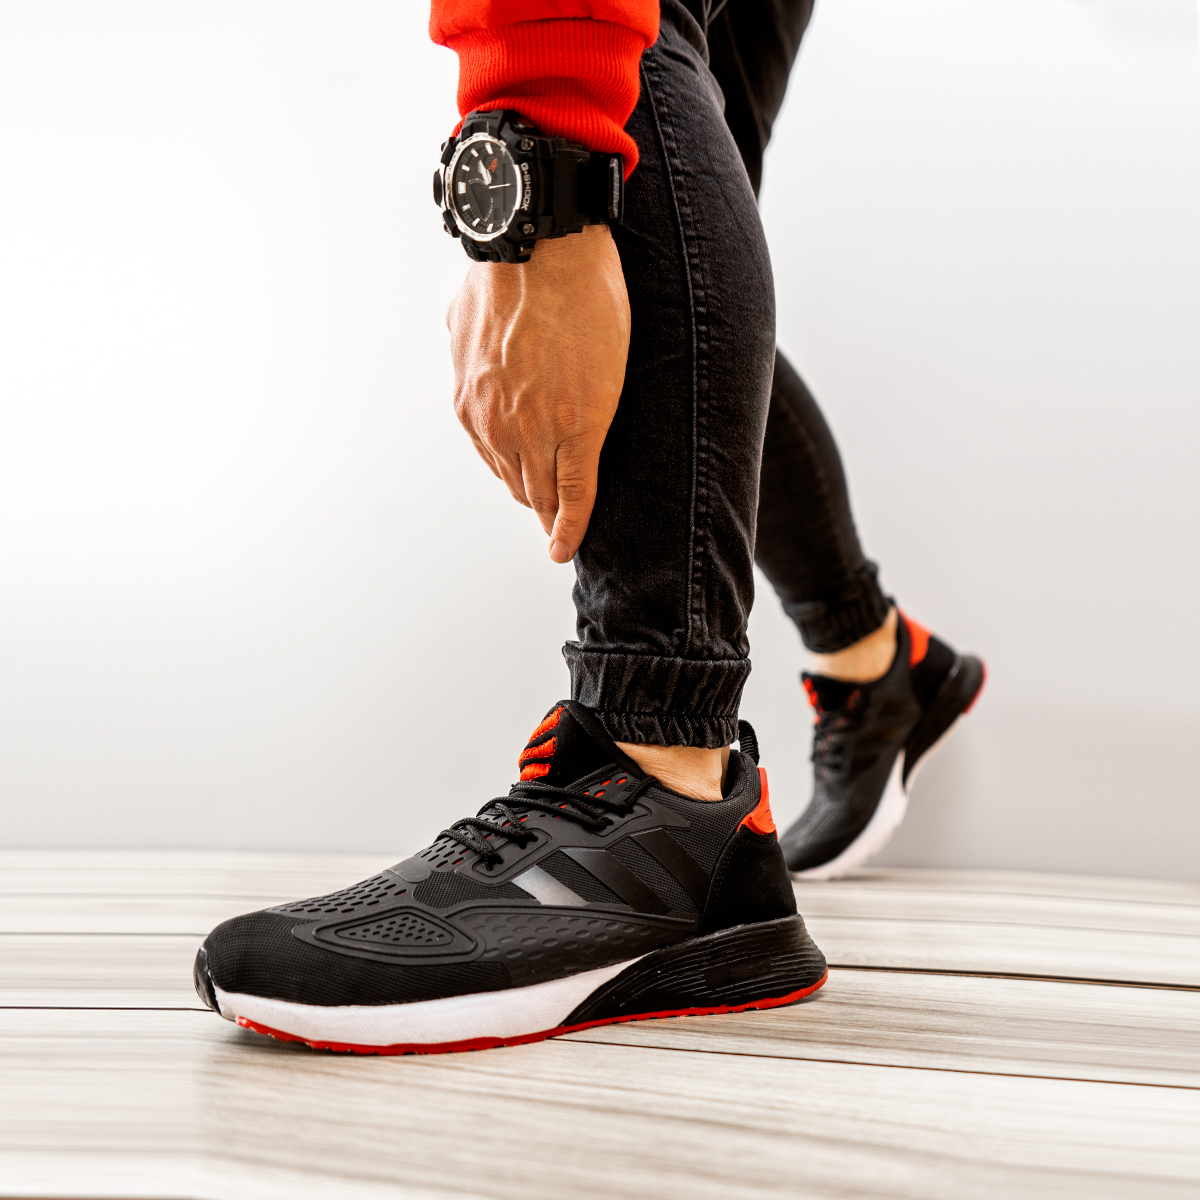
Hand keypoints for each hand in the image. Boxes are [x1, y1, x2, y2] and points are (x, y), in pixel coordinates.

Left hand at [446, 224, 630, 562]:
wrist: (543, 250)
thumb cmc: (511, 272)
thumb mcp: (465, 318)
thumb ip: (467, 346)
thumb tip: (470, 347)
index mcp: (472, 403)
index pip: (494, 459)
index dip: (514, 479)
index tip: (525, 492)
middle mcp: (496, 425)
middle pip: (517, 483)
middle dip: (533, 505)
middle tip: (550, 523)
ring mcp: (536, 430)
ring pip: (543, 492)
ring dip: (552, 517)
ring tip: (562, 534)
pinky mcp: (578, 428)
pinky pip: (576, 491)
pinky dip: (573, 524)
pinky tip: (568, 544)